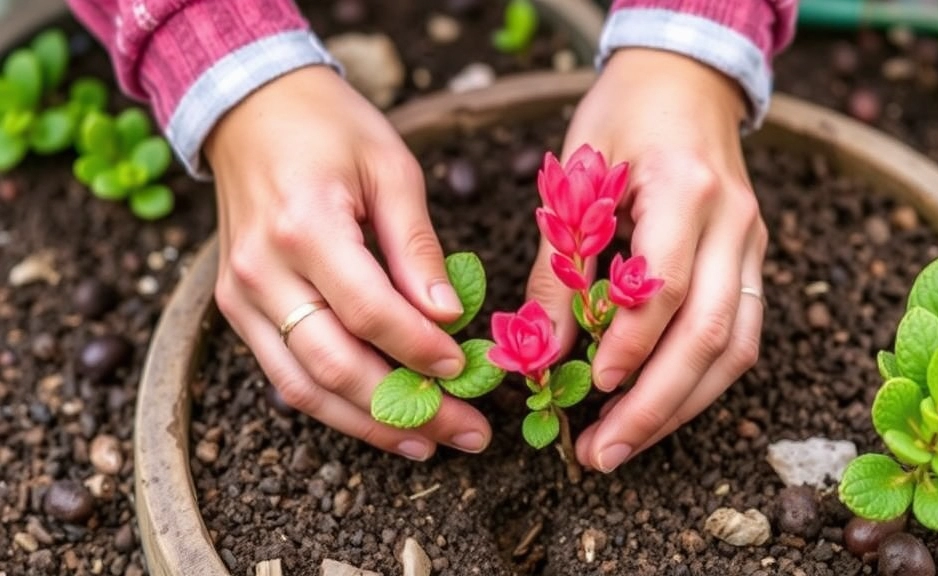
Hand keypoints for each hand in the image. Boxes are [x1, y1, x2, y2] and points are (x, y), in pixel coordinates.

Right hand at [204, 66, 490, 459]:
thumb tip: (449, 318)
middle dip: (406, 410)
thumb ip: (418, 247)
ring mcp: (240, 295)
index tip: (467, 368)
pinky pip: (282, 373)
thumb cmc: (330, 128)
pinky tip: (378, 418)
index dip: (422, 350)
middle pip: (335, 365)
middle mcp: (263, 271)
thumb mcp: (392, 168)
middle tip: (466, 432)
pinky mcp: (235, 306)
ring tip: (426, 444)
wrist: (249, 108)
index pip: (371, 314)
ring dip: (367, 425)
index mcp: (306, 227)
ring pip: (303, 387)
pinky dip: (331, 404)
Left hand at [526, 49, 767, 471]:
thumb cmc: (621, 116)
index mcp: (686, 189)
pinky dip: (701, 382)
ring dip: (681, 408)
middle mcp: (734, 222)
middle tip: (601, 453)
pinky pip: (741, 335)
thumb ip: (558, 267)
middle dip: (655, 406)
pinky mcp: (755, 261)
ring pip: (737, 348)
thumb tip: (536, 352)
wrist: (687, 78)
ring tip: (625, 446)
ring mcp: (754, 244)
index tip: (589, 387)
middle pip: (711, 334)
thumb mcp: (576, 178)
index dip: (628, 346)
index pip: (666, 288)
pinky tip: (660, 408)